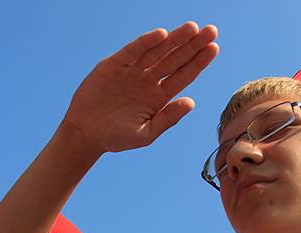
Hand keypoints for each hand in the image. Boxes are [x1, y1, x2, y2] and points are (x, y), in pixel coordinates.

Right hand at [61, 22, 217, 153]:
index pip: (184, 75)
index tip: (214, 48)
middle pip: (175, 58)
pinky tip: (161, 35)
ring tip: (193, 28)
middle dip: (193, 45)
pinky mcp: (113, 65)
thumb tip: (191, 102)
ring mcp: (131, 71)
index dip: (199, 62)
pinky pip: (132, 52)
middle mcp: (148, 80)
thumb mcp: (146, 133)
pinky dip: (145, 43)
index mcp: (159, 96)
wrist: (86, 135)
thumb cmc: (117, 137)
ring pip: (157, 51)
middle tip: (211, 31)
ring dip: (174, 39)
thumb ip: (168, 118)